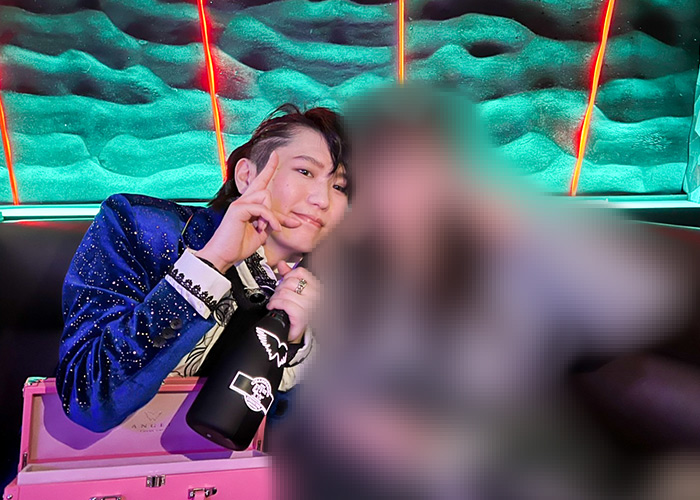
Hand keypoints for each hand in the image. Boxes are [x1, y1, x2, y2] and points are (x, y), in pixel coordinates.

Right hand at [196, 152, 300, 272]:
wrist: (223, 256)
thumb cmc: (238, 246)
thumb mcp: (261, 233)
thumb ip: (271, 222)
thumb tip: (289, 220)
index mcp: (248, 204)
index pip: (260, 182)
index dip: (269, 168)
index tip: (275, 155)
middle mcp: (243, 201)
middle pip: (266, 190)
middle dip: (275, 211)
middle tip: (274, 228)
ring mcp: (239, 204)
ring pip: (264, 197)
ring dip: (270, 216)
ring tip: (265, 230)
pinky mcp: (238, 209)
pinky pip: (262, 209)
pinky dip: (269, 220)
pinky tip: (268, 229)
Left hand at [267, 261, 319, 343]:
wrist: (302, 335)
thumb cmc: (301, 314)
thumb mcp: (298, 293)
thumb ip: (291, 277)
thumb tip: (282, 265)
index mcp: (317, 288)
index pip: (301, 272)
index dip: (287, 276)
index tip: (283, 283)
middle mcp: (316, 296)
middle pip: (290, 282)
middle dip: (279, 288)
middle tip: (277, 295)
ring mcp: (310, 306)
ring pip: (285, 292)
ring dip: (275, 297)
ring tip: (274, 302)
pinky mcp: (302, 316)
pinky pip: (285, 304)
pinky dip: (275, 303)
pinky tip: (273, 306)